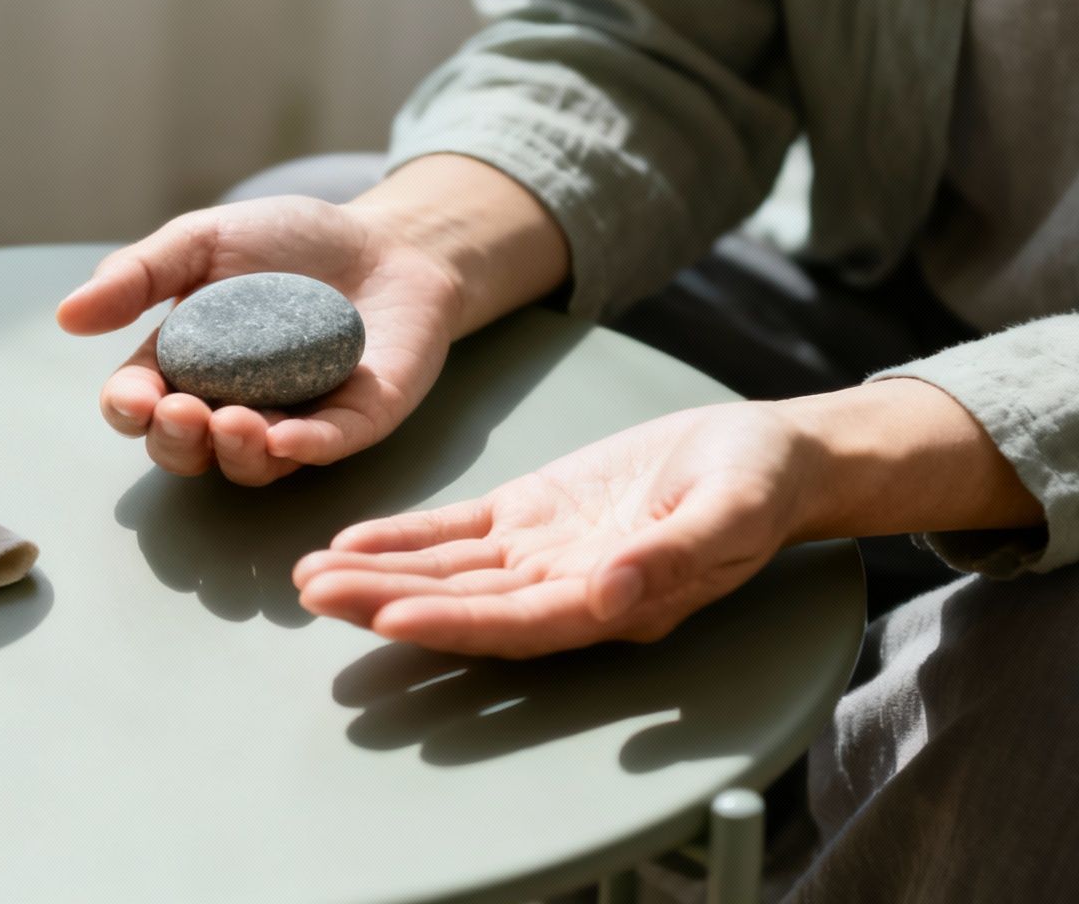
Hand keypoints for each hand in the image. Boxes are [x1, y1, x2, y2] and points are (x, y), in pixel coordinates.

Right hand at [56, 196, 464, 485]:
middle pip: (187, 450)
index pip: (142, 405)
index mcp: (186, 365)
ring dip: (235, 453)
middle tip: (186, 413)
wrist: (389, 238)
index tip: (136, 396)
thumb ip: (141, 273)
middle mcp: (232, 405)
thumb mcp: (205, 240)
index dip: (130, 410)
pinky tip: (289, 438)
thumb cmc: (290, 241)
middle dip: (176, 442)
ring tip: (235, 423)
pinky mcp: (355, 423)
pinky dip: (304, 448)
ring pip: (251, 465)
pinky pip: (325, 448)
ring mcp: (294, 420)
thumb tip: (68, 314)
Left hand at [291, 401, 817, 656]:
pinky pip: (458, 531)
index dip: (453, 624)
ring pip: (447, 572)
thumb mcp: (732, 512)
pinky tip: (350, 539)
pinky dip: (405, 536)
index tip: (389, 618)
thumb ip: (677, 556)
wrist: (769, 455)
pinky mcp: (532, 514)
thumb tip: (613, 593)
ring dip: (378, 575)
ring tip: (309, 574)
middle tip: (313, 592)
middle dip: (385, 600)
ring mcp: (543, 554)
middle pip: (462, 604)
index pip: (518, 623)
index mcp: (613, 603)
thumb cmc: (759, 486)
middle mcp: (565, 591)